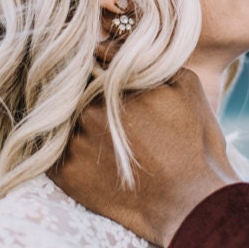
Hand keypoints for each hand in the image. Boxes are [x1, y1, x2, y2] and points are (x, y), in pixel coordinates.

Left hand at [50, 69, 239, 246]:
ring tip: (103, 138)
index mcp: (117, 82)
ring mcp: (75, 142)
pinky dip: (67, 150)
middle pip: (75, 87)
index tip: (106, 75)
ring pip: (63, 118)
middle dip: (85, 91)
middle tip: (108, 112)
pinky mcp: (65, 174)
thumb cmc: (196, 142)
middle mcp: (90, 107)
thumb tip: (118, 44)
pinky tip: (92, 160)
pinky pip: (52, 151)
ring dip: (74, 121)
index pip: (94, 57)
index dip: (101, 64)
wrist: (192, 203)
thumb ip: (151, 60)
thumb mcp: (186, 86)